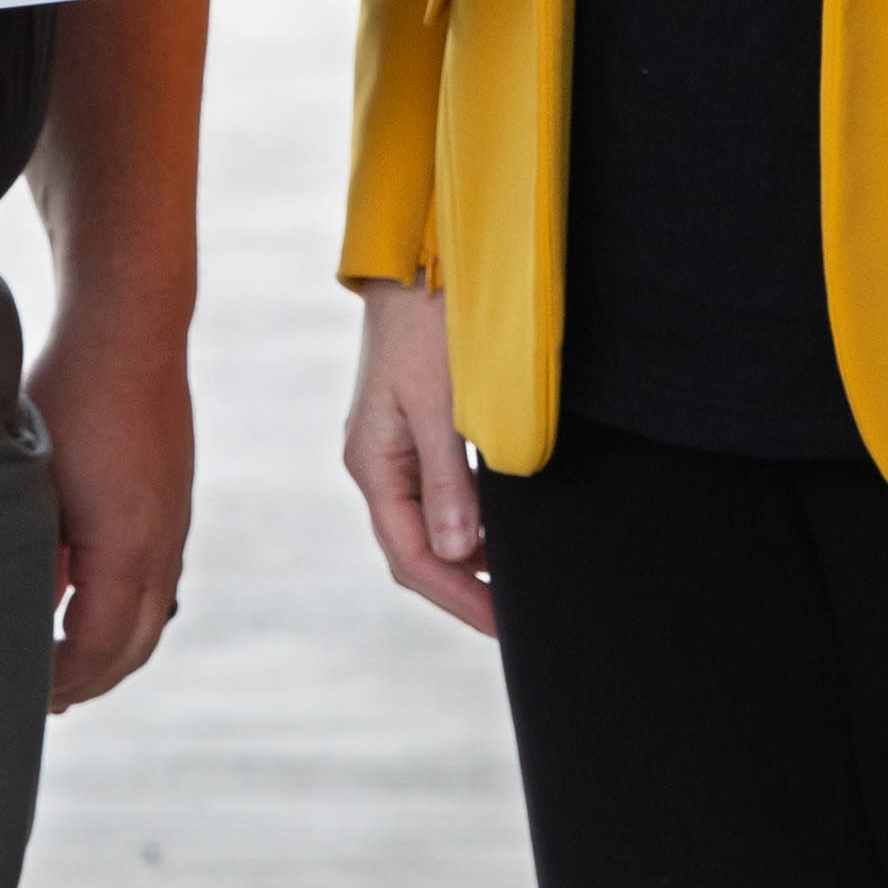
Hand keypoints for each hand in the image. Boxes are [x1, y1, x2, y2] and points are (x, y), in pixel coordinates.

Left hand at [27, 304, 194, 708]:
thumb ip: (30, 555)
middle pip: (134, 645)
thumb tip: (17, 613)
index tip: (27, 695)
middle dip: (90, 679)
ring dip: (109, 644)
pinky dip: (123, 606)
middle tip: (44, 696)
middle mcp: (163, 542)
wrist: (130, 323)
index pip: (99, 649)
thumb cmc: (68, 393)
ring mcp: (174, 521)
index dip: (63, 682)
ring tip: (62, 655)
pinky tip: (82, 592)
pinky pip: (156, 577)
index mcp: (127, 547)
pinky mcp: (173, 499)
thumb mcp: (31, 481)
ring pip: (151, 612)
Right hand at [338, 277, 494, 635]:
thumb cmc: (427, 326)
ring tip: (513, 586)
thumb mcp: (440, 405)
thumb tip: (460, 553)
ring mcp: (394, 448)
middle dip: (461, 589)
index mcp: (374, 464)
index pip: (411, 556)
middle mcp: (378, 464)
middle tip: (514, 619)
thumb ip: (449, 481)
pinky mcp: (416, 429)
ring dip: (466, 559)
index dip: (457, 597)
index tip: (503, 626)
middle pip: (415, 550)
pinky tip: (500, 531)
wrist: (417, 262)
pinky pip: (439, 495)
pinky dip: (469, 523)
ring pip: (427, 525)